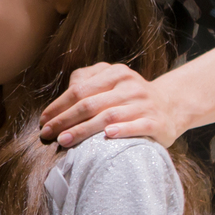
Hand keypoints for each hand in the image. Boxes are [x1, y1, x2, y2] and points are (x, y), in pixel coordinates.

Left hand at [39, 62, 185, 147]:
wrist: (172, 105)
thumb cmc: (129, 97)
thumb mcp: (111, 81)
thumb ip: (86, 82)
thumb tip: (60, 100)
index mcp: (116, 73)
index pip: (79, 90)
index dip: (58, 106)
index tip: (43, 121)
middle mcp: (130, 86)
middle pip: (90, 104)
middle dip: (65, 120)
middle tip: (47, 134)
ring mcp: (144, 104)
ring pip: (109, 116)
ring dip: (84, 130)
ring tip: (64, 140)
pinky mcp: (157, 122)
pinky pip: (138, 126)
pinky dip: (122, 130)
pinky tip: (106, 136)